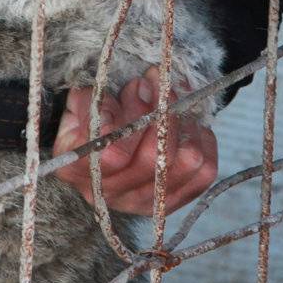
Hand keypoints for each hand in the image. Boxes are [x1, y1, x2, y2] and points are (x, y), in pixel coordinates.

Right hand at [52, 68, 217, 216]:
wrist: (105, 142)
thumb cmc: (91, 119)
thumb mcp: (81, 104)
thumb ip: (95, 100)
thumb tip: (133, 95)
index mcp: (78, 172)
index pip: (112, 155)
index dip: (131, 117)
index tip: (137, 83)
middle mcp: (111, 194)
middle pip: (152, 158)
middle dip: (161, 111)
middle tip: (158, 81)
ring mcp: (144, 202)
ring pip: (184, 162)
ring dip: (184, 121)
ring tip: (173, 97)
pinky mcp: (174, 201)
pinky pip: (204, 171)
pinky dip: (202, 140)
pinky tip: (189, 122)